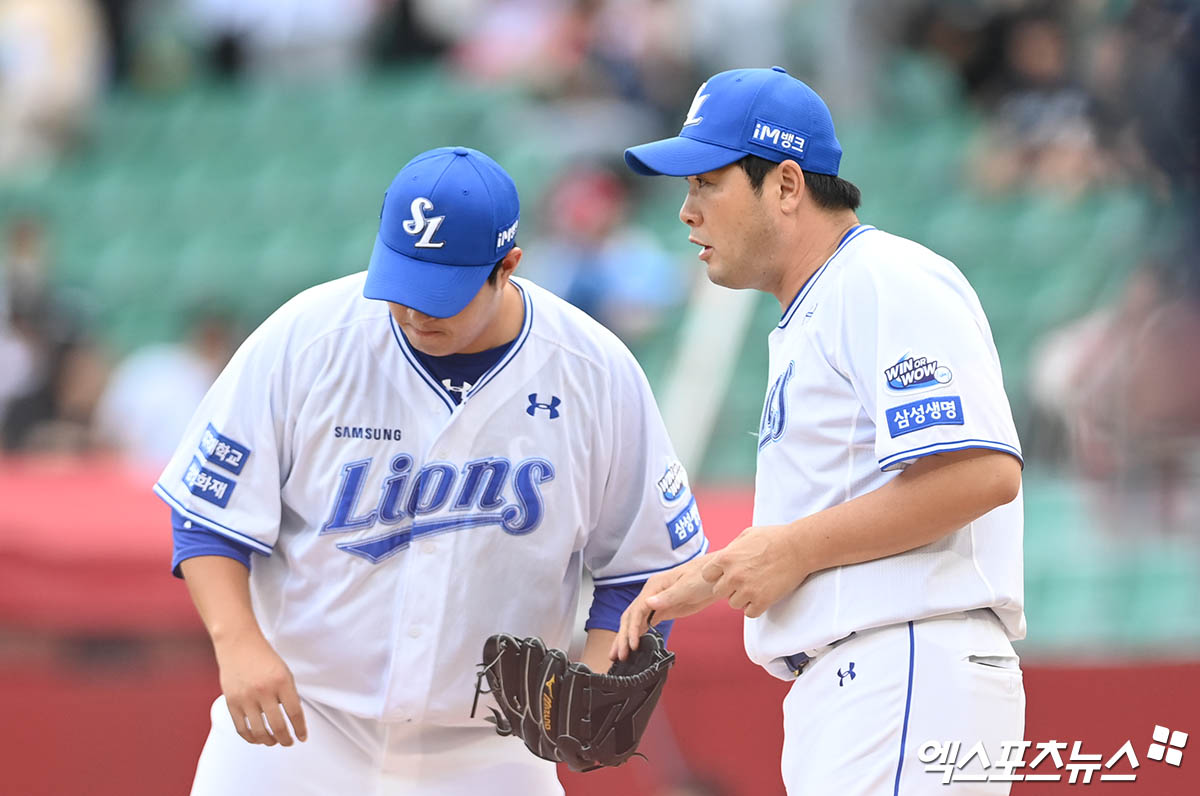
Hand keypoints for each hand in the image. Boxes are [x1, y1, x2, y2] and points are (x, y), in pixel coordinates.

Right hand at [213, 631, 307, 746]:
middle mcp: (264, 690)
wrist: (239, 644)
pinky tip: (257, 739)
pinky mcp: (231, 702)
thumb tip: (292, 719)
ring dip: (269, 741)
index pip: (295, 713)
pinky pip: (241, 728)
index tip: (302, 737)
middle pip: (278, 726)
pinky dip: (251, 738)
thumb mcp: (284, 672)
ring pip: (259, 731)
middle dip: (286, 739)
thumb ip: (288, 694)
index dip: (300, 729)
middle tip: (288, 742)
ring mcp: (246, 698)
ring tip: (274, 742)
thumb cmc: (263, 657)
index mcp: (282, 681)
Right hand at [610, 554, 718, 661]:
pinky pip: (646, 623)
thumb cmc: (705, 576)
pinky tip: (633, 645)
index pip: (637, 610)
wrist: (719, 576)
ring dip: (627, 637)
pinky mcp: (664, 609)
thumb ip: (668, 597)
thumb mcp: (687, 586)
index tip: (631, 644)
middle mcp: (652, 594)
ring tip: (619, 655)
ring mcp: (657, 602)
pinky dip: (638, 634)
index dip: (632, 628)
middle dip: (623, 636)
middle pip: (631, 616)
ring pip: (636, 621)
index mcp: (655, 586)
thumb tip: (649, 603)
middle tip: (618, 655)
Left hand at [700, 523, 810, 617]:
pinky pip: (749, 613)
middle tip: (745, 580)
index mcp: (726, 558)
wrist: (799, 547)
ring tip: (757, 586)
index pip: (707, 575)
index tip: (728, 573)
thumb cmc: (775, 538)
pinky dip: (756, 607)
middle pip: (718, 591)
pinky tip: (764, 595)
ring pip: (734, 603)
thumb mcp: (746, 535)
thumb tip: (725, 557)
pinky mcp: (761, 601)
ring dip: (743, 598)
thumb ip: (732, 549)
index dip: (717, 575)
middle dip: (729, 587)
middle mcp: (733, 576)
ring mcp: (747, 590)